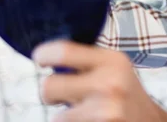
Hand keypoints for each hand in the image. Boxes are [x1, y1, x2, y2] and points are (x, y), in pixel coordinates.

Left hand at [33, 40, 166, 121]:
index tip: (41, 58)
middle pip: (49, 86)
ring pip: (56, 117)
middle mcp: (110, 83)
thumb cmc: (126, 94)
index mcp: (112, 60)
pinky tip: (90, 121)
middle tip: (61, 96)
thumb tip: (46, 56)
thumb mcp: (115, 68)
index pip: (63, 51)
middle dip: (50, 94)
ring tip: (84, 113)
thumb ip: (86, 62)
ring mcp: (106, 110)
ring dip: (65, 118)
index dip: (44, 54)